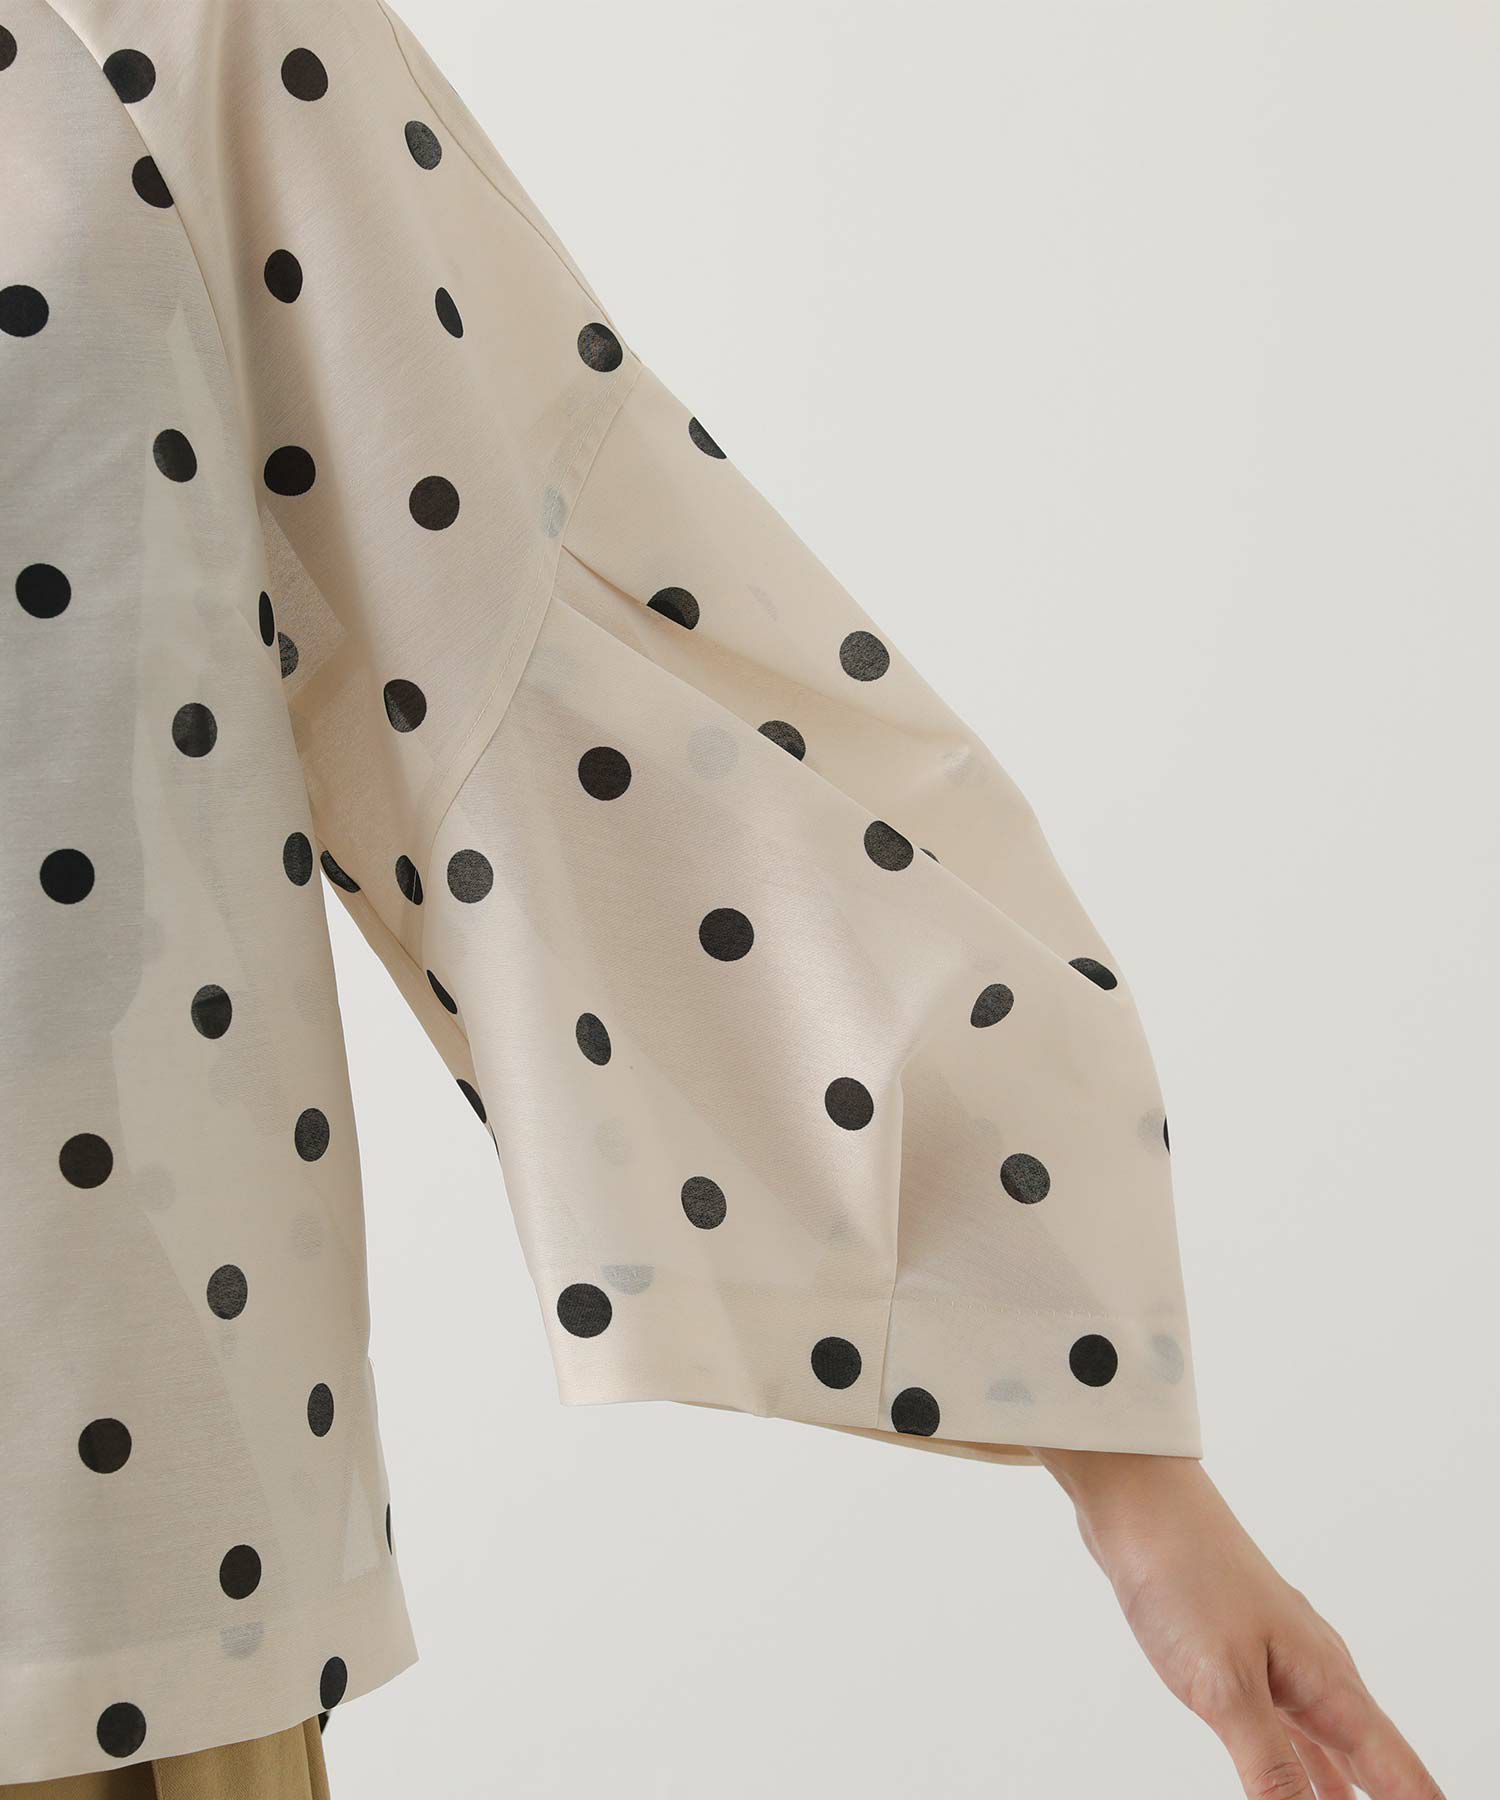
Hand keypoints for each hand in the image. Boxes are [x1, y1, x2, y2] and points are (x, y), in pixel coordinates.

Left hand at [1034, 1447, 1442, 1797]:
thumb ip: (1272, 1767)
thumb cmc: (1184, 1575)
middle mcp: (1318, 1673)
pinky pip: (1292, 1727)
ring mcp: (1282, 1660)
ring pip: (1336, 1748)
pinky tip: (1308, 1787)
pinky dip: (1304, 1767)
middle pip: (1378, 1767)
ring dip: (1348, 1794)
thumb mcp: (1224, 1687)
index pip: (1400, 1777)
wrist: (1136, 1502)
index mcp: (1329, 1684)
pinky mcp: (1243, 1654)